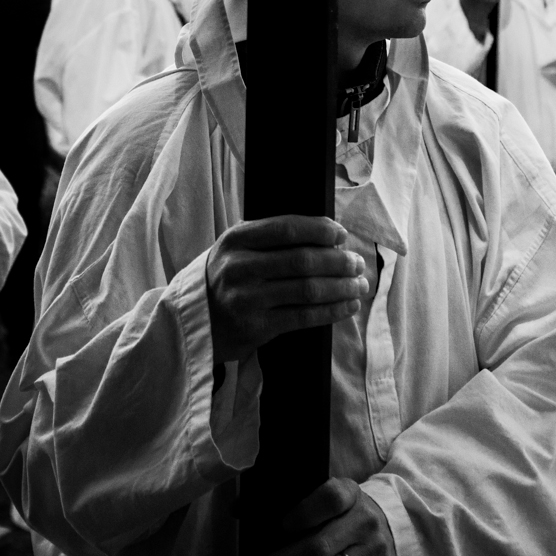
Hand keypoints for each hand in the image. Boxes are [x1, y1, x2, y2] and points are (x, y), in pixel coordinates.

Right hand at [206, 217, 368, 364]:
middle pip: (302, 260)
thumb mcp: (237, 247)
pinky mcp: (257, 327)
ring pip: (308, 289)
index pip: (287, 228)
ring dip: (342, 287)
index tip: (342, 235)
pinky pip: (305, 316)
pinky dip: (333, 310)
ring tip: (359, 284)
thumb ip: (271, 237)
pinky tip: (349, 306)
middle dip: (338, 261)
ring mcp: (248, 299)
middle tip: (357, 263)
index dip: (320, 230)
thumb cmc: (226, 277)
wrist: (195, 319)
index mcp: (236, 239)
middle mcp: (240, 267)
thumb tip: (327, 234)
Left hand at [255, 477, 398, 555]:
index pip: (330, 498)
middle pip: (321, 546)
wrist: (388, 527)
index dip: (305, 512)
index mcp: (350, 493)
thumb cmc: (341, 511)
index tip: (282, 525)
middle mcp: (366, 521)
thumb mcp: (322, 495)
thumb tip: (236, 508)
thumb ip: (284, 497)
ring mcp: (374, 551)